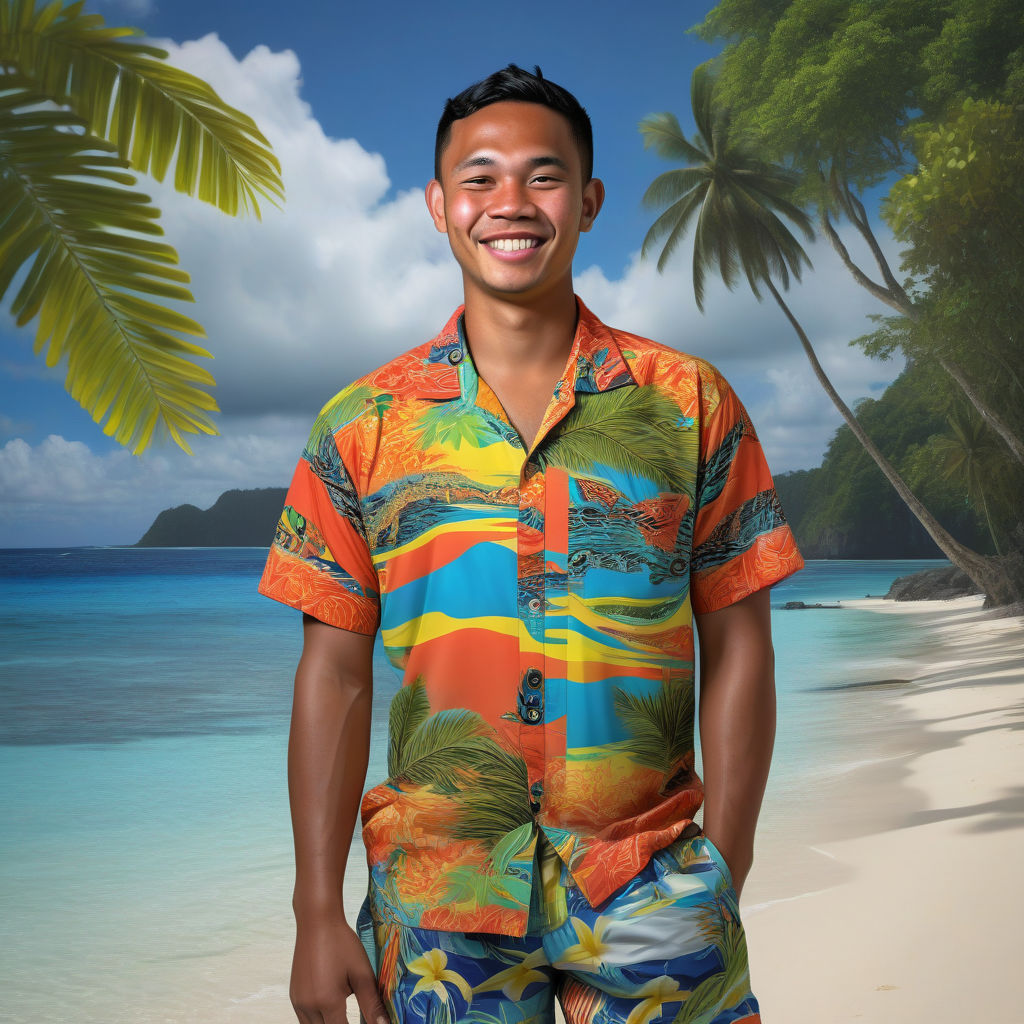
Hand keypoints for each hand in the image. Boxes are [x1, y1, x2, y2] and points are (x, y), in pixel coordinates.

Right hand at [290, 909, 388, 1023]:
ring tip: (343, 1016)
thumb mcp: (362, 973)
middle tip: (354, 1018)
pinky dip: (318, 1020)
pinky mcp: (294, 996)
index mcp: (328, 1002)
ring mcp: (298, 1002)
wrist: (317, 922)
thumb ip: (372, 1003)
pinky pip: (304, 1019)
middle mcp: (308, 1006)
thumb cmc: (342, 944)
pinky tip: (331, 1011)